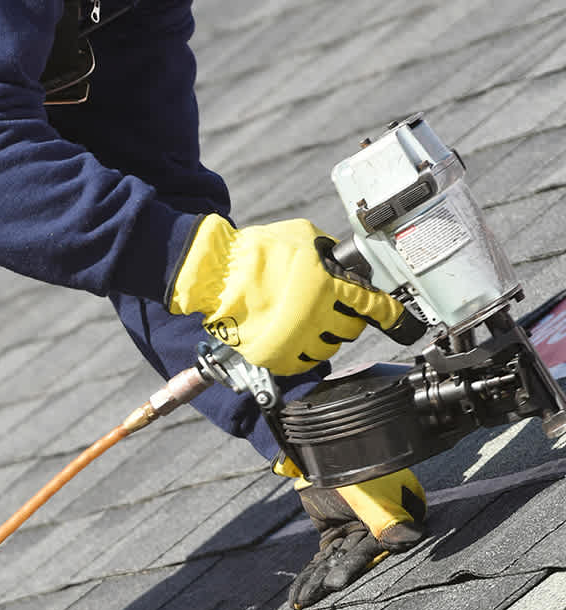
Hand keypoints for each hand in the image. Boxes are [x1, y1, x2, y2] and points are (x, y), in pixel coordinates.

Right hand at [167, 215, 407, 374]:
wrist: (218, 275)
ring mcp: (296, 338)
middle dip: (346, 316)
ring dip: (324, 334)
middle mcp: (316, 314)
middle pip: (352, 328)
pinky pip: (305, 361)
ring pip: (330, 347)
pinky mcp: (277, 356)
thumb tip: (346, 266)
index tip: (401, 322)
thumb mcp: (304, 237)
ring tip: (305, 318)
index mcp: (327, 285)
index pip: (374, 307)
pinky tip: (293, 333)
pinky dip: (303, 349)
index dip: (393, 316)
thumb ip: (331, 253)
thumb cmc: (258, 252)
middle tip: (330, 306)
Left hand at [287, 468, 426, 609]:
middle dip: (336, 575)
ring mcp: (356, 533)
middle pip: (357, 557)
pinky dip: (310, 576)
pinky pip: (323, 560)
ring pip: (336, 561)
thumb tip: (409, 538)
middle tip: (324, 590)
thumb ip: (385, 518)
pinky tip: (299, 597)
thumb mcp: (367, 493)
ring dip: (317, 581)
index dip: (361, 563)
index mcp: (398, 517)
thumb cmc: (350, 467)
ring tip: (302, 602)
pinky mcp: (335, 535)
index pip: (382, 544)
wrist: (318, 450)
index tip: (339, 580)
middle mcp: (379, 529)